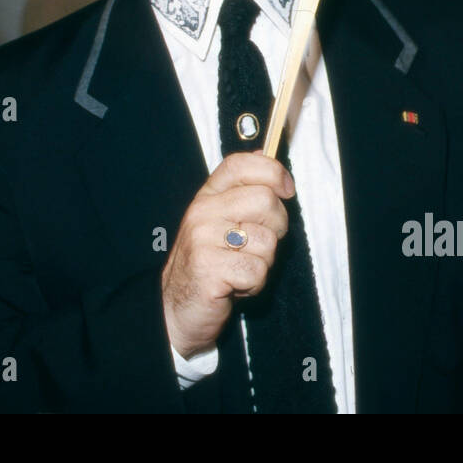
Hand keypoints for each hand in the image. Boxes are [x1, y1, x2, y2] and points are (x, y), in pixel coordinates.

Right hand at [161, 151, 293, 358]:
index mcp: (208, 196)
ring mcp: (203, 239)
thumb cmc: (207, 265)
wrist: (176, 308)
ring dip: (264, 262)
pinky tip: (236, 285)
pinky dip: (254, 284)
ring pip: (267, 240)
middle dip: (277, 227)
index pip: (241, 164)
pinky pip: (257, 271)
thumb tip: (265, 155)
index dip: (273, 172)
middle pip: (265, 200)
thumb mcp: (220, 221)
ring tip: (241, 268)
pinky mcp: (208, 268)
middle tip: (259, 245)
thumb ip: (242, 191)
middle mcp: (203, 212)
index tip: (287, 189)